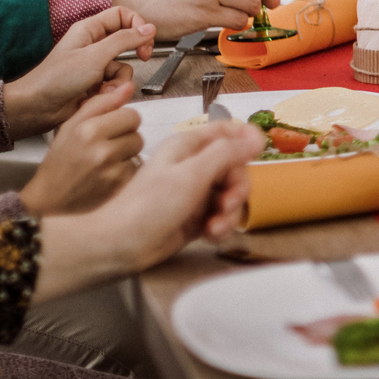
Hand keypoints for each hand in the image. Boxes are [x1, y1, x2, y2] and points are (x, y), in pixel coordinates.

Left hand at [2, 6, 154, 139]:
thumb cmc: (55, 79)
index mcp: (89, 29)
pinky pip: (115, 82)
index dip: (137, 24)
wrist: (36, 108)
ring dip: (119, 79)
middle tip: (143, 56)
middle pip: (127, 40)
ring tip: (105, 88)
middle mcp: (93, 44)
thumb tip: (148, 28)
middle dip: (135, 51)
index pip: (122, 15)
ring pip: (124, 65)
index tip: (146, 38)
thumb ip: (124, 40)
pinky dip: (111, 90)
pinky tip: (98, 95)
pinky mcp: (95, 82)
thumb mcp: (95, 56)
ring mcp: (95, 64)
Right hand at [20, 84, 141, 214]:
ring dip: (127, 156)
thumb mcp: (72, 126)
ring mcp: (111, 170)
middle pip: (138, 134)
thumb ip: (101, 103)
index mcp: (89, 129)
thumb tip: (128, 86)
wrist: (49, 200)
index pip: (132, 115)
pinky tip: (107, 175)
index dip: (122, 122)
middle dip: (125, 138)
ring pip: (138, 153)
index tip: (110, 129)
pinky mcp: (118, 187)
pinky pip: (136, 170)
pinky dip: (125, 172)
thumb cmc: (60, 161)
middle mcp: (101, 150)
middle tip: (106, 147)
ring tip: (105, 162)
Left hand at [34, 121, 263, 301]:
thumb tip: (257, 136)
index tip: (259, 154)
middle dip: (237, 187)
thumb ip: (226, 154)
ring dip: (230, 211)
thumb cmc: (147, 207)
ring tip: (215, 226)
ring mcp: (194, 192)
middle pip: (235, 167)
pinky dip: (220, 226)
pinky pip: (221, 215)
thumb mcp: (191, 175)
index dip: (246, 139)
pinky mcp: (194, 217)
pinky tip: (210, 235)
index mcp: (188, 146)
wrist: (118, 247)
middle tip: (227, 203)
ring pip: (230, 194)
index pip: (227, 131)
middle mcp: (193, 166)